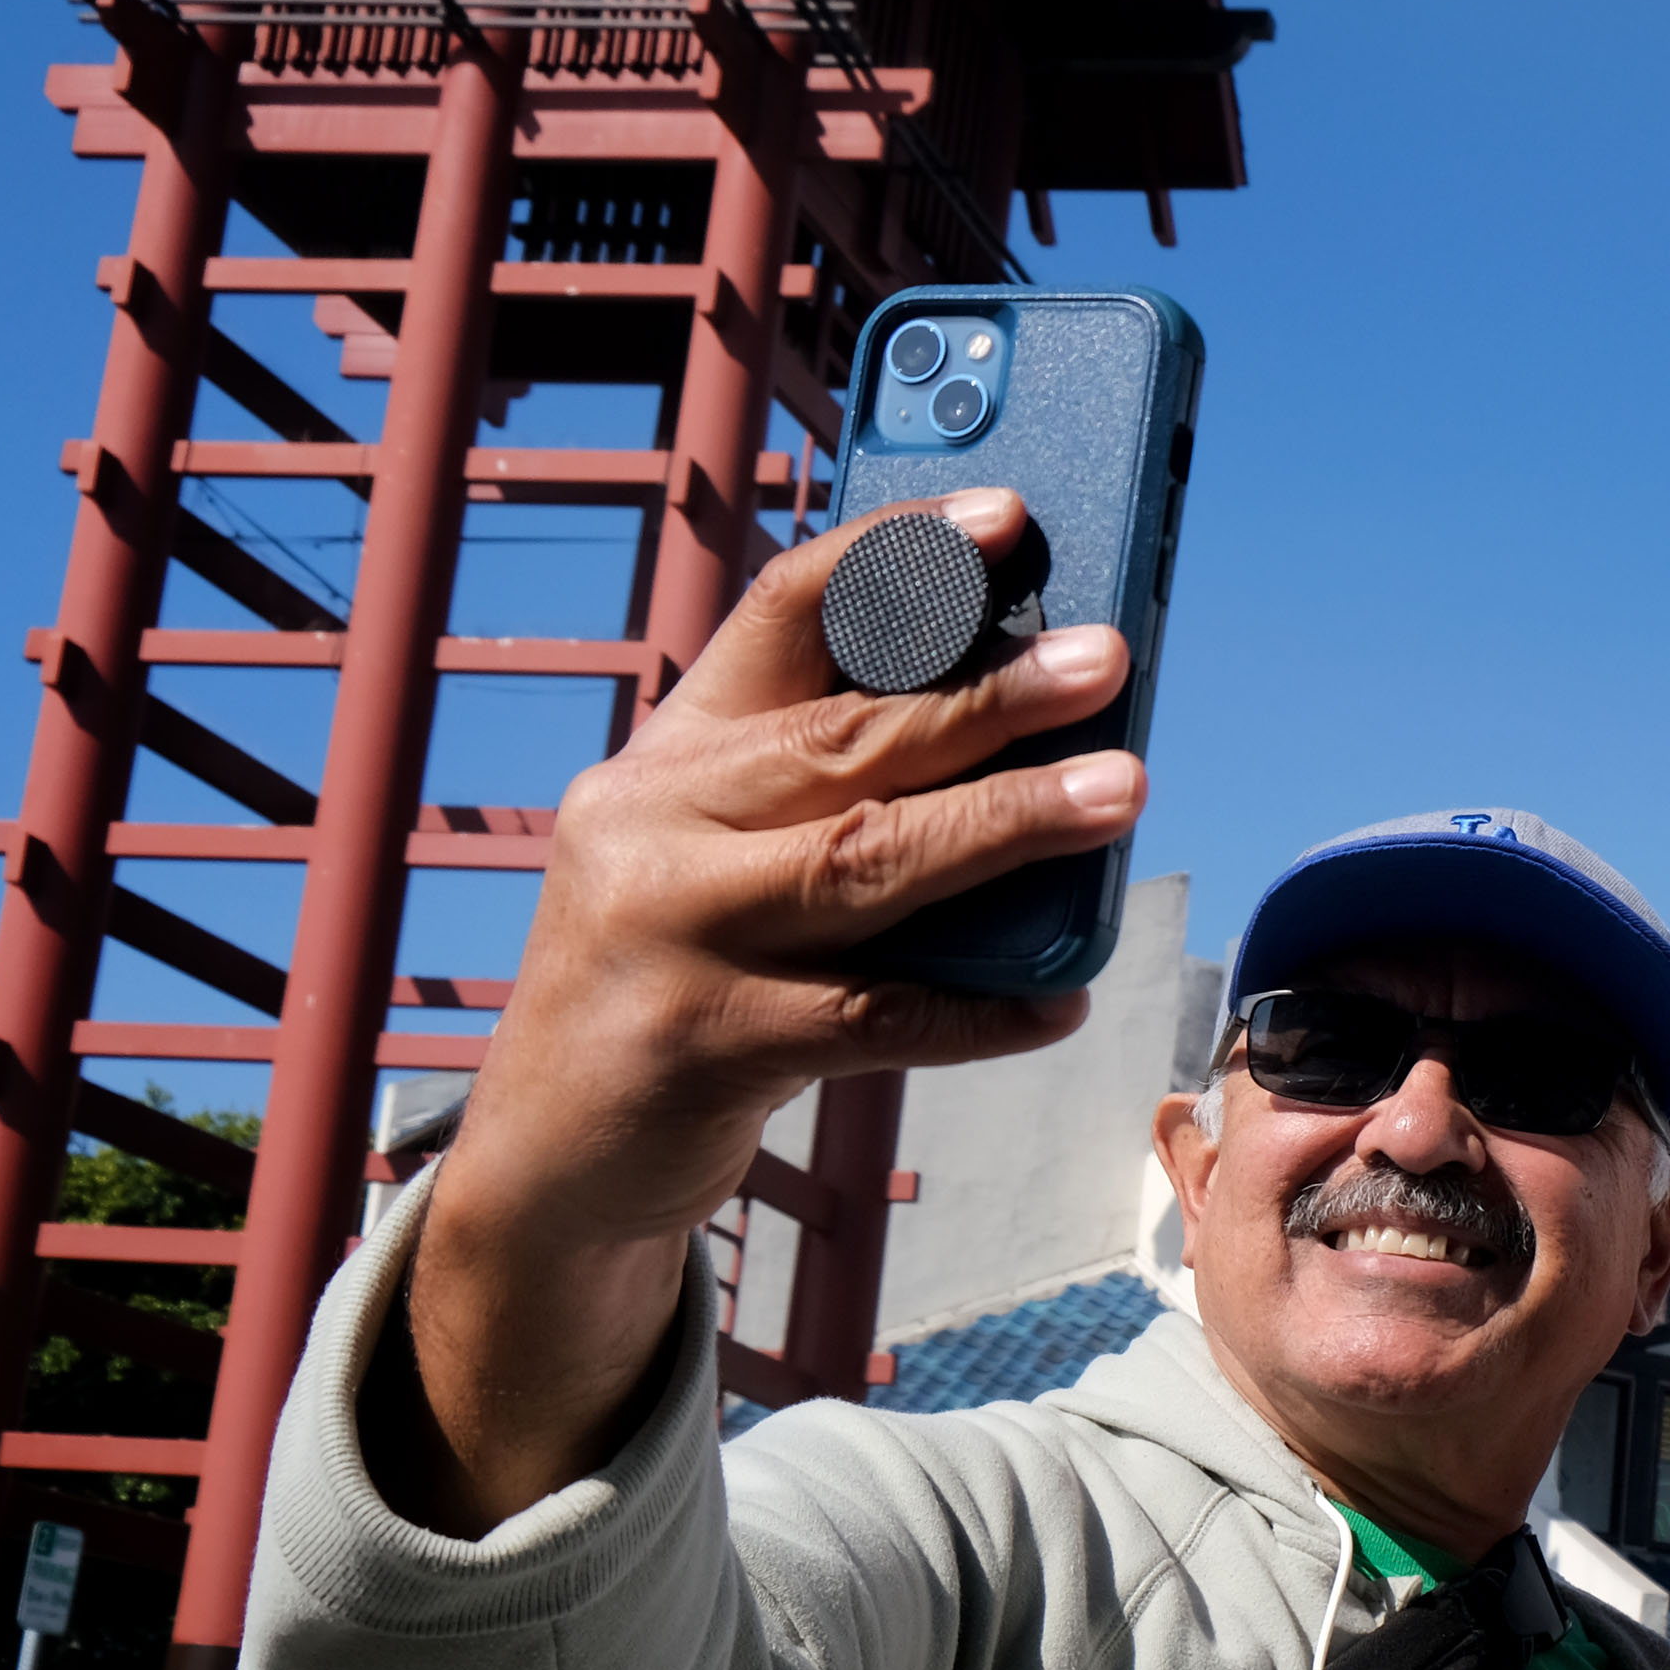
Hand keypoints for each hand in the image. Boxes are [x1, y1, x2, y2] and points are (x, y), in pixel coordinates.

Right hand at [388, 492, 1143, 1532]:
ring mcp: (671, 936)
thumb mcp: (717, 855)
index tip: (1006, 517)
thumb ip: (829, 797)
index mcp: (669, 756)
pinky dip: (974, 1010)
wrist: (551, 1152)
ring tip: (1118, 792)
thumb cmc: (678, 976)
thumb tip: (1023, 742)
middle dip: (987, 697)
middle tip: (1106, 658)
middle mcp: (655, 826)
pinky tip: (1060, 999)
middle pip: (844, 742)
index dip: (894, 557)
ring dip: (1003, 824)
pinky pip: (871, 1018)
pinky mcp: (701, 1047)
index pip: (781, 616)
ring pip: (862, 864)